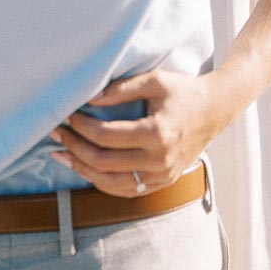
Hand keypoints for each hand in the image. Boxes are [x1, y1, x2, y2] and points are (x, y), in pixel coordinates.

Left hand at [50, 69, 224, 196]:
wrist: (215, 110)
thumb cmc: (184, 91)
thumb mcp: (154, 80)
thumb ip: (121, 88)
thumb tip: (89, 97)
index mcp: (157, 133)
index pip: (106, 136)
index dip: (81, 127)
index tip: (65, 116)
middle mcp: (159, 159)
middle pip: (104, 162)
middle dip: (74, 147)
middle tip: (55, 134)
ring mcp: (161, 175)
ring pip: (111, 183)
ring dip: (82, 169)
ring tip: (61, 155)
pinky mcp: (162, 182)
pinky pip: (126, 189)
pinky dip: (102, 182)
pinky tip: (85, 168)